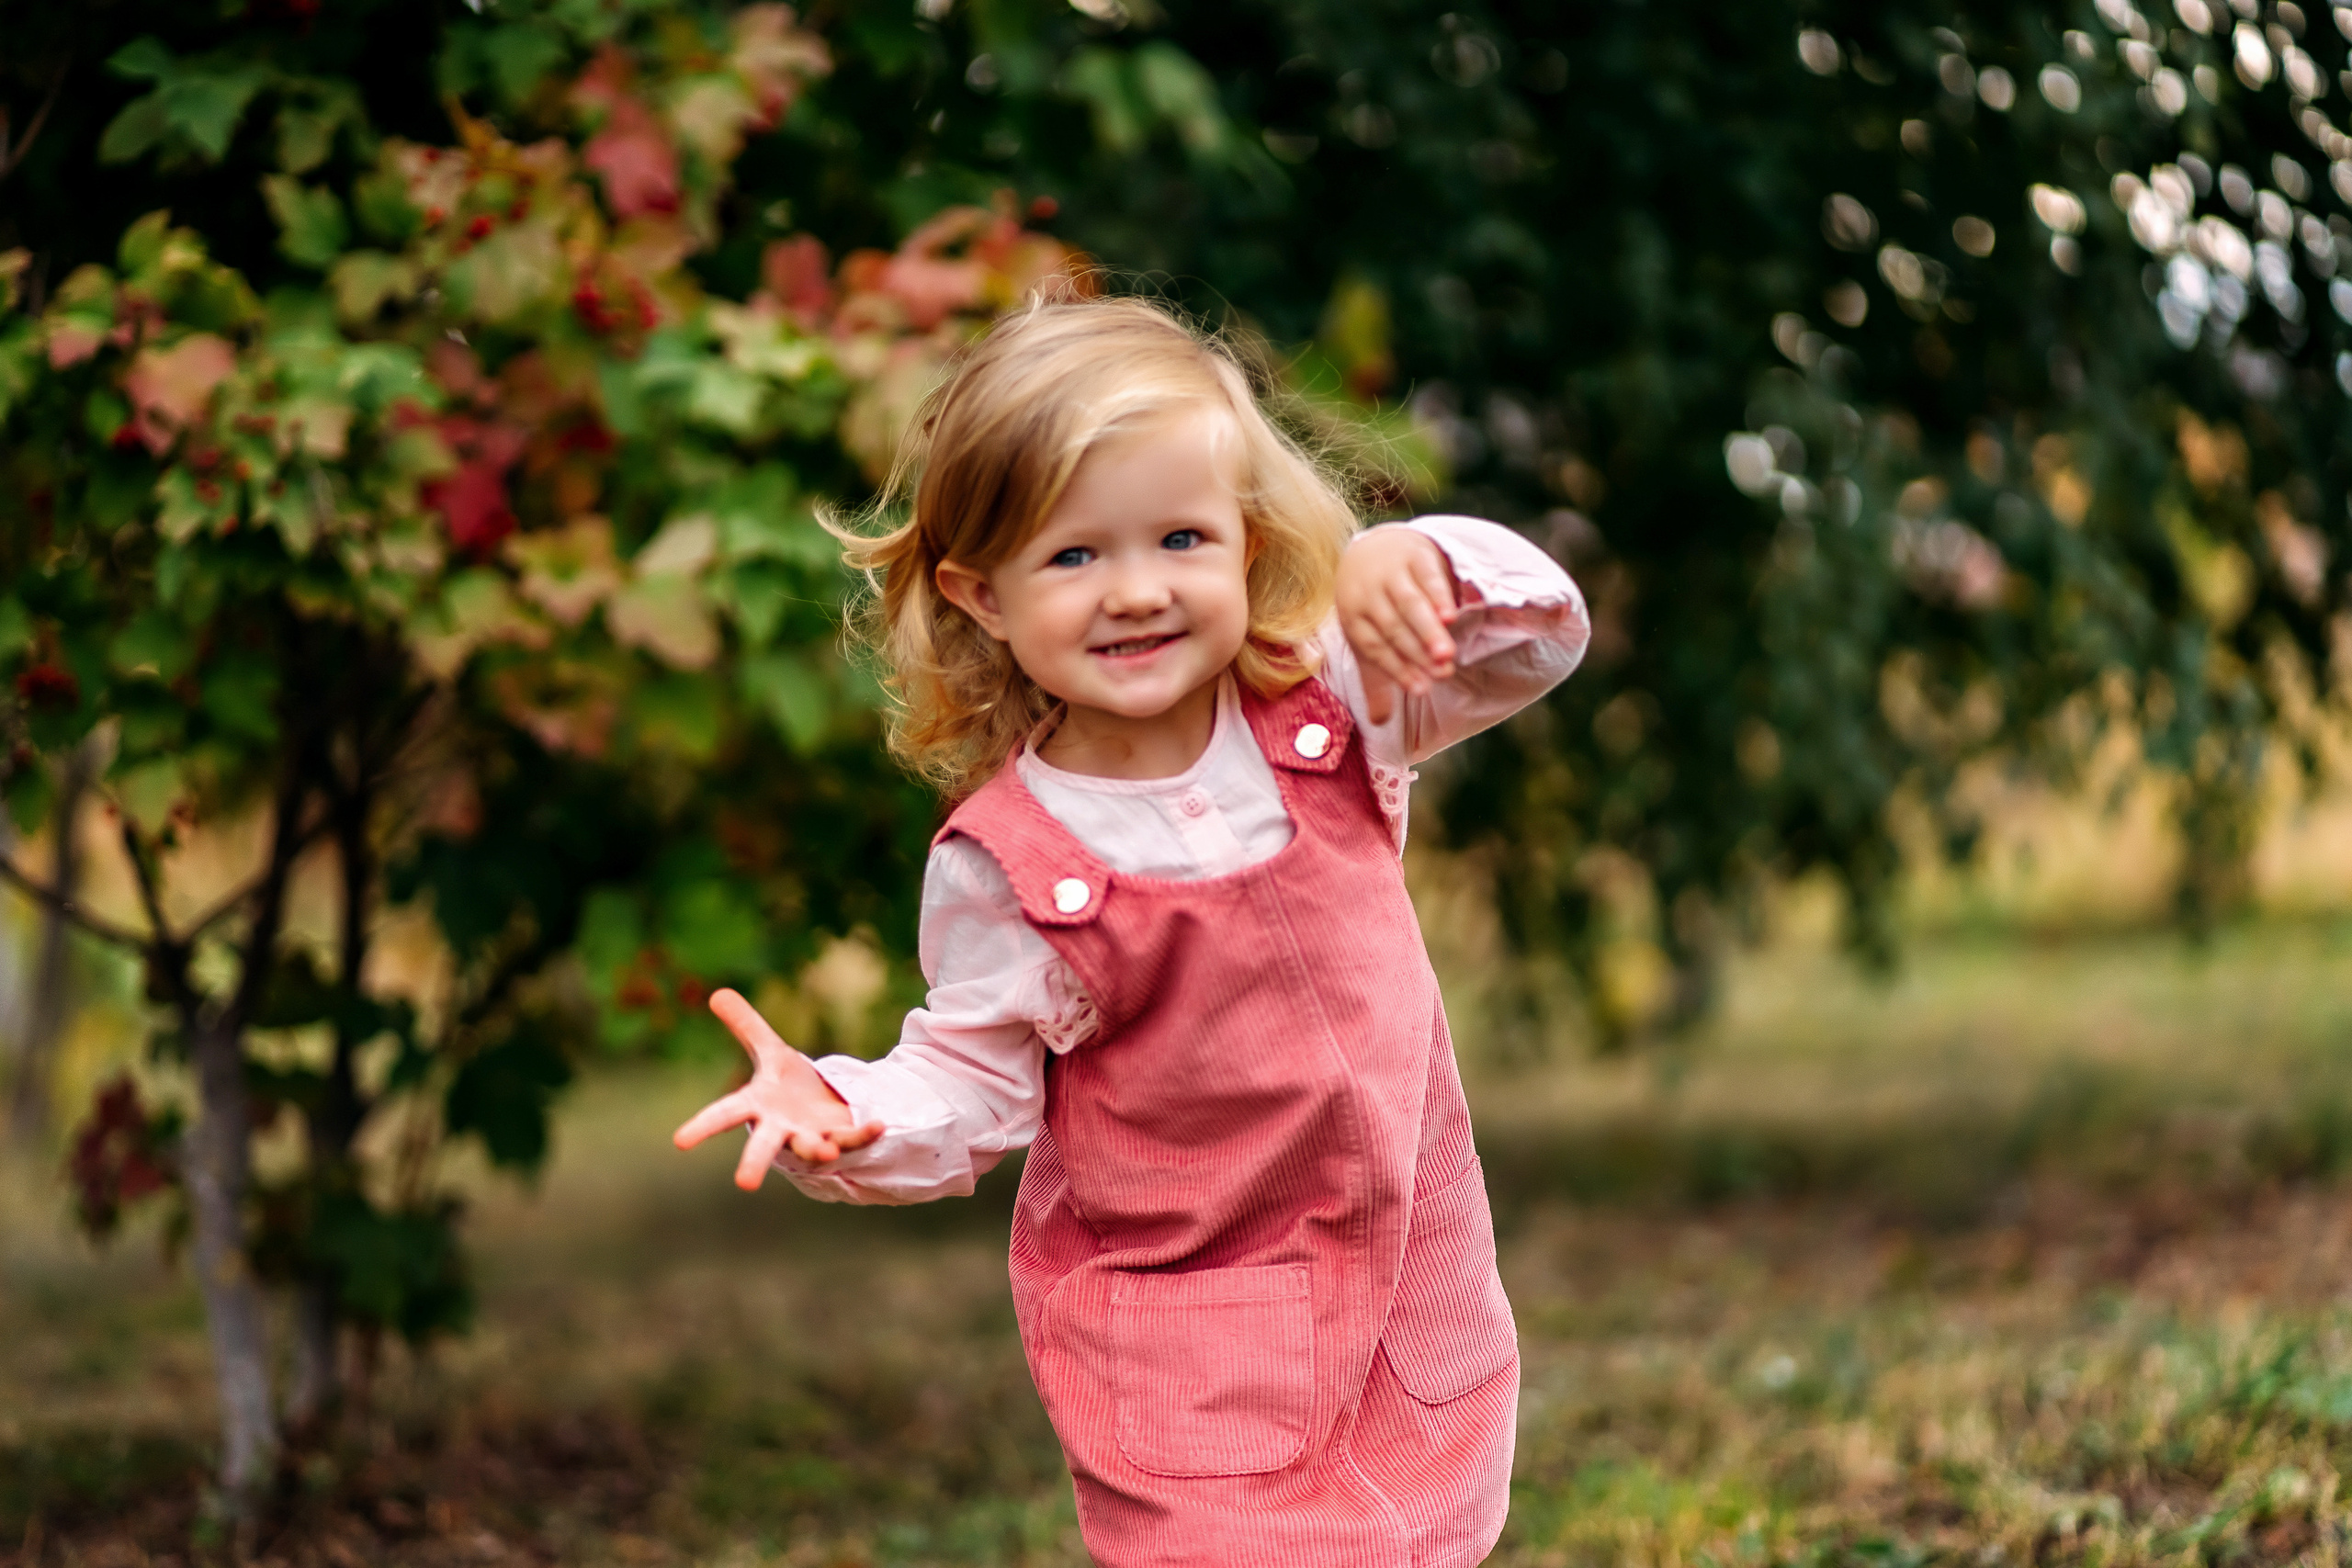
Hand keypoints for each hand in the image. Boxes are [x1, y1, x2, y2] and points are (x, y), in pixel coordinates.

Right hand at [672, 988, 883, 1190]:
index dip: (703, 1126)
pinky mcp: (840, 1138)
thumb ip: (746, 1025)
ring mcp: (811, 1137)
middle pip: (765, 1146)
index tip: (679, 1141)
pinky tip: (879, 1124)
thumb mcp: (770, 1050)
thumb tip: (717, 993)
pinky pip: (853, 1139)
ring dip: (817, 1148)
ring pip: (812, 1148)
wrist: (823, 1106)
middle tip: (744, 1184)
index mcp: (758, 1105)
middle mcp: (781, 1128)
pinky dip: (864, 1134)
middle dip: (755, 1163)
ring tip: (824, 1149)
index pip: (726, 1114)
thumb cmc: (788, 1083)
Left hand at [1335, 527, 1459, 724]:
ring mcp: (1389, 573)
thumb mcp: (1369, 638)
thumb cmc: (1372, 605)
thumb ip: (1377, 679)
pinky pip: (1427, 578)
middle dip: (1417, 653)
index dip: (1398, 670)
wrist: (1372, 548)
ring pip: (1410, 604)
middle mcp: (1366, 594)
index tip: (1422, 690)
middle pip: (1392, 628)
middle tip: (1443, 674)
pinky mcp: (1412, 555)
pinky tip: (1451, 617)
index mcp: (1352, 617)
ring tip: (1446, 655)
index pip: (1376, 648)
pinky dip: (1439, 597)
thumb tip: (1379, 723)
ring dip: (1428, 631)